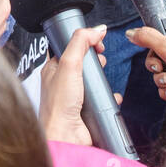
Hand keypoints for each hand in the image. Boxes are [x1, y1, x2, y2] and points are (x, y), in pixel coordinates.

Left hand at [39, 24, 118, 144]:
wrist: (66, 137)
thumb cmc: (59, 105)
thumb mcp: (69, 64)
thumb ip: (81, 42)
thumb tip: (96, 29)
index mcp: (53, 69)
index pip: (69, 47)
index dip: (83, 41)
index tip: (97, 42)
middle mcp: (62, 83)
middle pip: (83, 63)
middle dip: (95, 59)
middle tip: (101, 59)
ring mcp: (75, 98)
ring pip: (93, 82)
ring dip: (103, 79)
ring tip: (105, 78)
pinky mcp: (86, 111)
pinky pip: (101, 99)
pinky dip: (109, 97)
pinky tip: (112, 96)